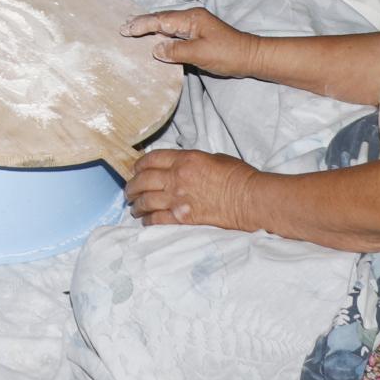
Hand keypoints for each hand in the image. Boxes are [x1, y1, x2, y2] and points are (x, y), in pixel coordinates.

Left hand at [123, 148, 262, 229]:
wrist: (250, 199)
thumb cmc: (238, 177)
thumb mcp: (213, 158)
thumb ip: (192, 161)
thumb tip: (181, 167)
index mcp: (184, 159)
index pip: (152, 159)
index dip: (140, 165)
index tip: (136, 171)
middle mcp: (177, 177)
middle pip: (143, 180)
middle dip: (132, 186)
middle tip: (129, 191)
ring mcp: (178, 198)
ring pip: (146, 200)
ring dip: (137, 204)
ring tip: (134, 208)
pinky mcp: (183, 218)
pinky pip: (157, 219)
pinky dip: (148, 220)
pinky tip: (145, 221)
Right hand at [124, 7, 262, 78]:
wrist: (251, 57)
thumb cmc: (228, 55)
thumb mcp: (201, 54)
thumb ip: (177, 50)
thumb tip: (155, 49)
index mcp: (191, 18)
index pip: (161, 20)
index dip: (142, 24)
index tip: (126, 29)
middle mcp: (191, 18)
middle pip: (161, 19)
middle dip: (142, 22)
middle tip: (123, 27)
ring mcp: (195, 25)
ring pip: (166, 24)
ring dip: (149, 27)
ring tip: (132, 29)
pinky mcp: (197, 34)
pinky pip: (173, 31)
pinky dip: (160, 33)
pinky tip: (154, 37)